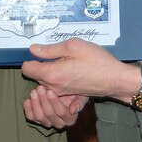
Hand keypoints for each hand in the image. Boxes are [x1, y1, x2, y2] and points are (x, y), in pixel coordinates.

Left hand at [21, 38, 141, 102]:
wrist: (115, 79)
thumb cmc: (97, 61)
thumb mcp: (73, 46)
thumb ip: (50, 49)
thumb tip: (33, 49)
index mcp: (52, 74)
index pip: (27, 69)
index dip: (31, 57)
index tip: (40, 50)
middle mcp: (53, 87)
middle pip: (36, 75)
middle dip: (41, 64)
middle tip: (55, 52)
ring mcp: (61, 93)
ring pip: (45, 80)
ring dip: (50, 71)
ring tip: (64, 59)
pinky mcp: (68, 94)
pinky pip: (56, 86)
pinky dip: (59, 77)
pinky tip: (71, 68)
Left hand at [23, 86, 87, 129]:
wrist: (62, 93)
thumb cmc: (73, 93)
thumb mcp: (80, 95)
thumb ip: (79, 102)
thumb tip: (73, 110)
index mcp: (70, 119)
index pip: (61, 112)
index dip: (55, 102)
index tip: (50, 91)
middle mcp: (59, 123)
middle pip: (49, 114)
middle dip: (44, 100)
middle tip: (40, 88)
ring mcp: (47, 122)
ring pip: (39, 117)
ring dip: (35, 103)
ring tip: (33, 92)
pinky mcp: (37, 120)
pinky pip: (31, 117)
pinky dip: (28, 109)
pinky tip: (27, 100)